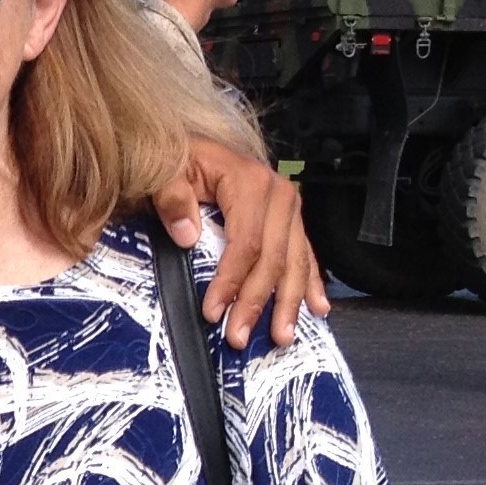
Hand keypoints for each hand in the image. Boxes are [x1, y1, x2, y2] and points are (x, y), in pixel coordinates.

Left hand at [150, 136, 327, 350]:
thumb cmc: (180, 161)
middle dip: (258, 301)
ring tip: (283, 335)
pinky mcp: (290, 220)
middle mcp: (279, 195)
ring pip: (295, 261)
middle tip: (240, 336)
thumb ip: (172, 198)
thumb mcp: (167, 171)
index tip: (213, 312)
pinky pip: (306, 254)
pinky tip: (318, 307)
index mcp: (250, 182)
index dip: (231, 281)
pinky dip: (311, 283)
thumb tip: (187, 236)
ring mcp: (289, 209)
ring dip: (289, 302)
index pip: (245, 243)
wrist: (195, 148)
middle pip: (274, 258)